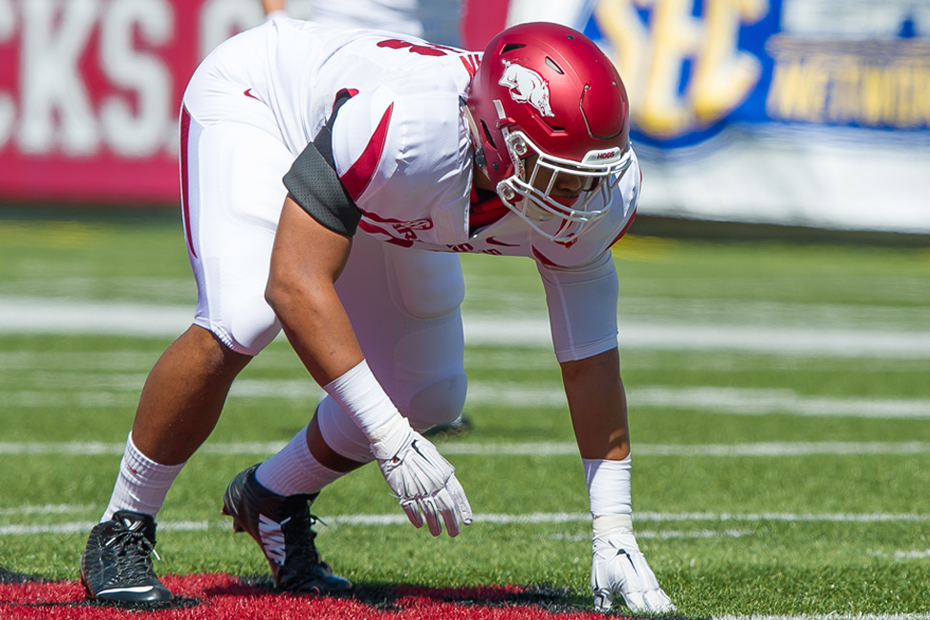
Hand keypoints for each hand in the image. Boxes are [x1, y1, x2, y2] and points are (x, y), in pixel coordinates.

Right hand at [369, 416, 471, 536]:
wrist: (395, 442)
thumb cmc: (414, 446)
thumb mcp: (433, 457)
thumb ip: (442, 472)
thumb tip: (449, 485)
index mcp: (443, 473)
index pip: (458, 495)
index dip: (463, 509)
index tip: (468, 521)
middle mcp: (434, 483)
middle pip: (446, 507)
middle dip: (452, 522)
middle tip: (455, 533)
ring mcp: (419, 489)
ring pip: (430, 512)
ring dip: (435, 524)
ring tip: (437, 533)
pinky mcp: (404, 492)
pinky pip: (412, 510)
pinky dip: (416, 518)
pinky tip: (419, 524)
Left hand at [591, 527, 674, 612]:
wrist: (613, 539)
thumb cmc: (605, 561)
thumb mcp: (600, 582)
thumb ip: (604, 600)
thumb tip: (602, 613)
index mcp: (630, 586)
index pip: (639, 608)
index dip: (643, 614)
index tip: (643, 617)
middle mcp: (642, 584)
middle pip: (654, 605)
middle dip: (657, 612)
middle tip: (663, 617)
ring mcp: (648, 580)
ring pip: (660, 599)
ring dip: (665, 608)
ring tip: (673, 615)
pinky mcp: (650, 577)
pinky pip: (660, 593)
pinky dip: (666, 602)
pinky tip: (672, 609)